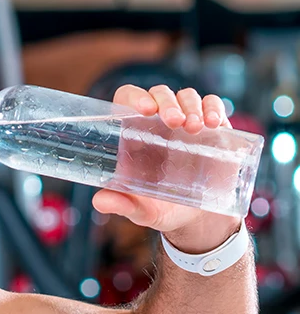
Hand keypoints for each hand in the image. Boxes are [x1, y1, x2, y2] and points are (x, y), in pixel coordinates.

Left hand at [92, 84, 241, 253]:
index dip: (134, 97)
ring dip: (191, 105)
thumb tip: (99, 201)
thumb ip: (121, 204)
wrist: (195, 219)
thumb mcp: (140, 211)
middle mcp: (158, 125)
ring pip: (186, 97)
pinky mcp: (210, 129)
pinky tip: (215, 123)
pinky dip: (214, 108)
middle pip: (159, 94)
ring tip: (195, 128)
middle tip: (175, 122)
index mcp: (134, 137)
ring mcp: (185, 124)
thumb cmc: (160, 210)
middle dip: (167, 102)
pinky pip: (212, 105)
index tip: (146, 109)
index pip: (127, 100)